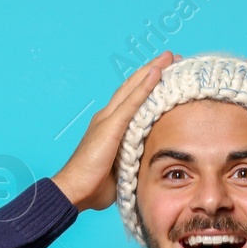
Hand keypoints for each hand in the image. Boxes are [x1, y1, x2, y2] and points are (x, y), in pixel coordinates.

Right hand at [52, 51, 176, 210]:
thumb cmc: (93, 186)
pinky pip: (132, 102)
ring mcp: (107, 120)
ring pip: (133, 88)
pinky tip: (157, 73)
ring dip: (152, 70)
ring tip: (170, 57)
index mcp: (109, 127)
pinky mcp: (110, 127)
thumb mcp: (119, 169)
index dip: (147, 84)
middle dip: (152, 70)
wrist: (74, 190)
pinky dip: (145, 86)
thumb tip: (144, 165)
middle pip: (132, 87)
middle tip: (172, 57)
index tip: (166, 74)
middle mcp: (107, 117)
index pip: (131, 99)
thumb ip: (130, 160)